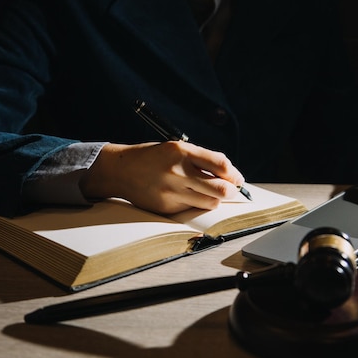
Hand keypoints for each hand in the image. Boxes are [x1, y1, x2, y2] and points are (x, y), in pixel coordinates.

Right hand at [79, 141, 245, 213]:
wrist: (121, 170)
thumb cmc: (154, 157)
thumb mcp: (177, 148)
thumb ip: (202, 159)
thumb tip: (231, 175)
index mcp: (182, 151)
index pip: (221, 165)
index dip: (234, 174)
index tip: (236, 178)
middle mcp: (178, 171)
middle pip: (221, 189)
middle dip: (232, 190)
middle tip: (231, 189)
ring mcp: (172, 191)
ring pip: (211, 202)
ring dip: (216, 199)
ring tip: (209, 192)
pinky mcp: (167, 207)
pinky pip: (192, 208)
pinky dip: (196, 203)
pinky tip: (186, 195)